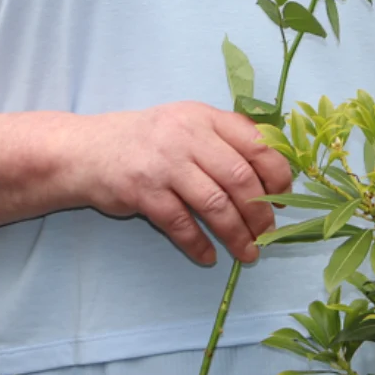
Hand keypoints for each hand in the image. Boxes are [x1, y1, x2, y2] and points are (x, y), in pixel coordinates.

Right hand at [75, 101, 291, 265]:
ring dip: (236, 233)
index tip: (284, 196)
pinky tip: (209, 257)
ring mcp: (165, 164)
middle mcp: (188, 136)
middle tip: (269, 233)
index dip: (277, 173)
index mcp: (206, 117)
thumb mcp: (189, 123)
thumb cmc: (151, 139)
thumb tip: (272, 166)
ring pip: (214, 204)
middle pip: (239, 177)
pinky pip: (181, 224)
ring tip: (249, 252)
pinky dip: (198, 245)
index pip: (256, 143)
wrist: (90, 150)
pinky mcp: (144, 193)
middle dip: (260, 211)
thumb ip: (225, 137)